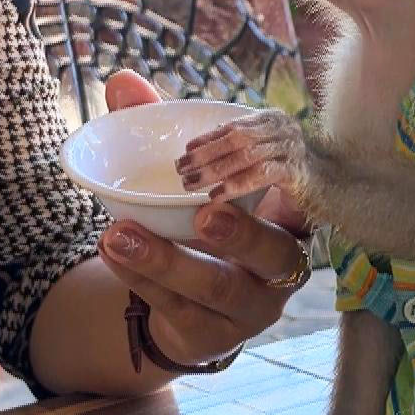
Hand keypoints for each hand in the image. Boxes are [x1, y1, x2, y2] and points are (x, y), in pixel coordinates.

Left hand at [97, 73, 309, 365]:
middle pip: (274, 253)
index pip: (303, 202)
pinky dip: (141, 279)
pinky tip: (112, 252)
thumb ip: (159, 125)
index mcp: (288, 219)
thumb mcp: (185, 176)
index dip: (293, 189)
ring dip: (167, 260)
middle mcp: (281, 266)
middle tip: (205, 211)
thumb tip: (122, 79)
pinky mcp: (213, 335)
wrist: (182, 305)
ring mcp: (250, 307)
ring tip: (116, 234)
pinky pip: (178, 309)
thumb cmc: (196, 223)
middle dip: (242, 234)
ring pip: (218, 287)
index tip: (269, 170)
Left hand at [176, 108, 311, 204]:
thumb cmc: (293, 179)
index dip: (207, 138)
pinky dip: (236, 184)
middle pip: (237, 136)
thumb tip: (195, 155)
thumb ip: (237, 154)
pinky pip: (263, 174)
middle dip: (206, 153)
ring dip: (214, 169)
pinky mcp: (299, 174)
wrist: (336, 192)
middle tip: (181, 168)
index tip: (185, 151)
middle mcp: (284, 129)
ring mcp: (293, 149)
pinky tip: (216, 196)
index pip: (233, 126)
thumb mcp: (262, 161)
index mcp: (272, 121)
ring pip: (247, 154)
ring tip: (190, 183)